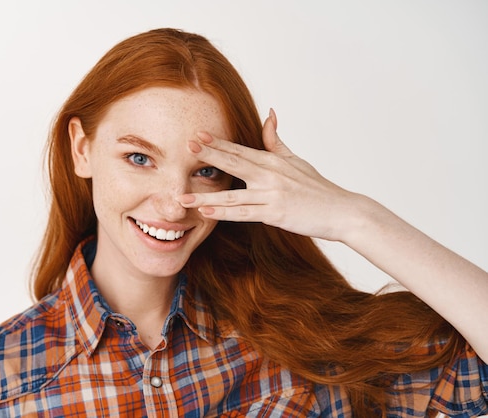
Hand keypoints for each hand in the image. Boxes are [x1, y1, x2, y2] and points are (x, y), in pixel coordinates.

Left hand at [178, 109, 359, 241]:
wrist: (342, 211)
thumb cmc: (317, 187)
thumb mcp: (296, 160)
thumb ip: (276, 140)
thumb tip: (269, 114)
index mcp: (272, 161)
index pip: (239, 149)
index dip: (217, 142)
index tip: (196, 135)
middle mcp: (270, 174)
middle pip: (234, 163)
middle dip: (208, 155)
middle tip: (185, 147)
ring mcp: (272, 194)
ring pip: (233, 194)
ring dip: (206, 196)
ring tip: (183, 197)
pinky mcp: (275, 213)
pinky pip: (244, 213)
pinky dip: (224, 213)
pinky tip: (206, 212)